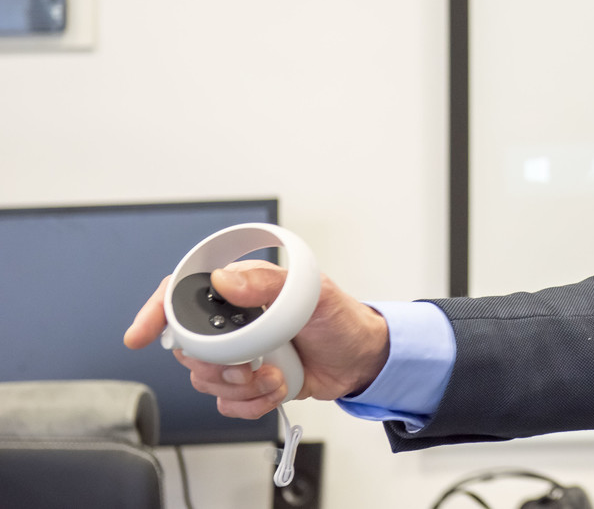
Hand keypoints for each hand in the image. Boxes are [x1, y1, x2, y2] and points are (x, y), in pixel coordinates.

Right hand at [123, 261, 390, 419]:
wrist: (362, 360)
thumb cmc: (341, 318)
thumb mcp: (313, 293)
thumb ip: (269, 283)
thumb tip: (225, 280)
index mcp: (244, 290)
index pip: (184, 294)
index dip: (156, 312)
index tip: (141, 335)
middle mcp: (234, 323)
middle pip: (187, 346)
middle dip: (212, 364)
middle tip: (245, 365)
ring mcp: (239, 355)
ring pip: (203, 379)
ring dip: (237, 386)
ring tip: (273, 375)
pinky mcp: (248, 383)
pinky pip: (226, 403)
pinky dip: (249, 403)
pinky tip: (276, 388)